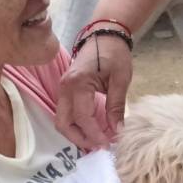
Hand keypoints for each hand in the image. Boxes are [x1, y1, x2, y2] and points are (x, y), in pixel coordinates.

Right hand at [55, 33, 133, 150]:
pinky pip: (66, 113)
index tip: (108, 144)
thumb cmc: (114, 54)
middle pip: (63, 123)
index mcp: (79, 83)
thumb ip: (116, 107)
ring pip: (62, 120)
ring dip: (76, 134)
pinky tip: (92, 129)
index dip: (95, 135)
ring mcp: (63, 89)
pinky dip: (76, 125)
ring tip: (97, 141)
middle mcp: (65, 87)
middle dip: (79, 139)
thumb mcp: (120, 80)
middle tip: (99, 147)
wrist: (104, 35)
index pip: (83, 118)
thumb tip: (117, 132)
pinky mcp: (65, 90)